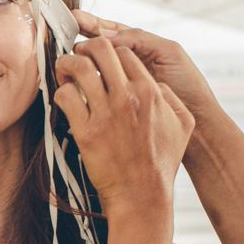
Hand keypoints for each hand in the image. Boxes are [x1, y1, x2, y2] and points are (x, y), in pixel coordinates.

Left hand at [54, 37, 194, 217]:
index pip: (124, 52)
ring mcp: (106, 113)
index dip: (108, 52)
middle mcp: (128, 97)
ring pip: (78, 67)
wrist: (142, 195)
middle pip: (100, 49)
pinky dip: (60, 92)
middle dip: (84, 48)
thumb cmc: (161, 163)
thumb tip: (156, 85)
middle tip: (76, 57)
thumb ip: (171, 99)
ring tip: (62, 71)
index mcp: (150, 91)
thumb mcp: (182, 125)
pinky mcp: (87, 131)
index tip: (97, 60)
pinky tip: (63, 99)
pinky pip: (66, 96)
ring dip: (65, 64)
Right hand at [73, 10, 220, 126]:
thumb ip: (141, 40)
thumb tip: (108, 36)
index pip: (112, 32)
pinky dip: (86, 83)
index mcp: (141, 48)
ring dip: (81, 59)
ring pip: (96, 66)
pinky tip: (74, 80)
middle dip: (81, 37)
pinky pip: (99, 89)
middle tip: (63, 31)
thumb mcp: (169, 53)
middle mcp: (130, 64)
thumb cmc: (189, 86)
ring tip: (66, 53)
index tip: (74, 19)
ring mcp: (123, 83)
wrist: (198, 121)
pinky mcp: (119, 102)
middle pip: (99, 46)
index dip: (92, 24)